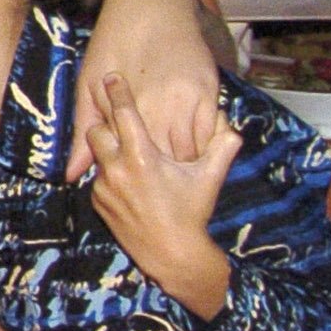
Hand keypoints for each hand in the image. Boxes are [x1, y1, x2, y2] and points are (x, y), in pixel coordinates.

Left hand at [75, 0, 221, 182]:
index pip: (136, 159)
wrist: (150, 10)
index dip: (137, 173)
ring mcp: (188, 99)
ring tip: (176, 165)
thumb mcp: (88, 88)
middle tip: (157, 176)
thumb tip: (68, 175)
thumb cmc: (112, 47)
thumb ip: (84, 132)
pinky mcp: (209, 91)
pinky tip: (194, 144)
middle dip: (163, 172)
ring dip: (185, 161)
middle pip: (167, 159)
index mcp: (129, 110)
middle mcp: (161, 107)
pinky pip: (214, 132)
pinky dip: (206, 143)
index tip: (137, 177)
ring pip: (193, 150)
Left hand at [87, 74, 238, 317]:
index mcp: (142, 157)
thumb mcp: (208, 179)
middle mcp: (117, 168)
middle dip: (105, 124)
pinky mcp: (97, 201)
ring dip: (110, 151)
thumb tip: (233, 128)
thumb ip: (221, 149)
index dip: (117, 94)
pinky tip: (129, 183)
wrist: (171, 252)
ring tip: (128, 156)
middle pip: (97, 130)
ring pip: (98, 155)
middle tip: (117, 123)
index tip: (111, 77)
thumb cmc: (191, 211)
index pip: (124, 115)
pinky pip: (99, 178)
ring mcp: (104, 186)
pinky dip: (111, 175)